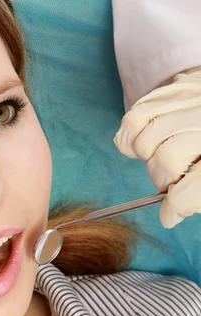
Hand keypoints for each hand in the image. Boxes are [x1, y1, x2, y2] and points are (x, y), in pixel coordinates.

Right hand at [114, 66, 200, 227]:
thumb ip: (196, 193)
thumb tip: (171, 214)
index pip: (188, 189)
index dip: (175, 208)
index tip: (170, 216)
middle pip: (166, 160)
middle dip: (162, 179)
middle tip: (173, 181)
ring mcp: (192, 99)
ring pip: (145, 139)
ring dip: (146, 156)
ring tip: (160, 158)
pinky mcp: (177, 88)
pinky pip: (135, 117)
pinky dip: (132, 136)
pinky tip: (147, 143)